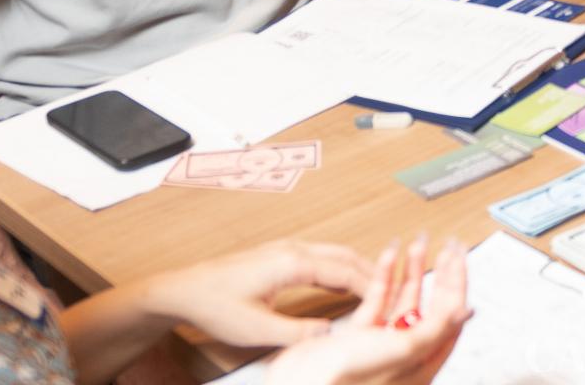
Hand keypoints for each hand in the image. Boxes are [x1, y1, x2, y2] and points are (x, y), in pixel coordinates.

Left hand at [143, 240, 383, 348]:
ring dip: (358, 268)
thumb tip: (330, 335)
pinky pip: (322, 257)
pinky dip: (342, 268)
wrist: (185, 290)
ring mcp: (287, 250)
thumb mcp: (257, 329)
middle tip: (399, 289)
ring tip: (380, 287)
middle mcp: (294, 250)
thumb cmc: (216, 305)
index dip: (372, 286)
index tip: (394, 298)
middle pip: (346, 256)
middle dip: (374, 272)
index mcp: (292, 264)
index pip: (345, 271)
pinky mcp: (280, 256)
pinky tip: (346, 284)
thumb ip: (298, 332)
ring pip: (335, 254)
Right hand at [264, 238, 468, 384]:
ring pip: (403, 299)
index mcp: (421, 362)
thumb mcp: (401, 351)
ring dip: (411, 269)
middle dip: (441, 272)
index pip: (450, 316)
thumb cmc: (348, 380)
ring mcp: (380, 343)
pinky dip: (382, 277)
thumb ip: (434, 329)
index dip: (457, 283)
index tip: (459, 256)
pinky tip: (388, 257)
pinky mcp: (357, 336)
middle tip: (447, 246)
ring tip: (417, 244)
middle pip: (431, 305)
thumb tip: (465, 310)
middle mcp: (405, 353)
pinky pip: (376, 301)